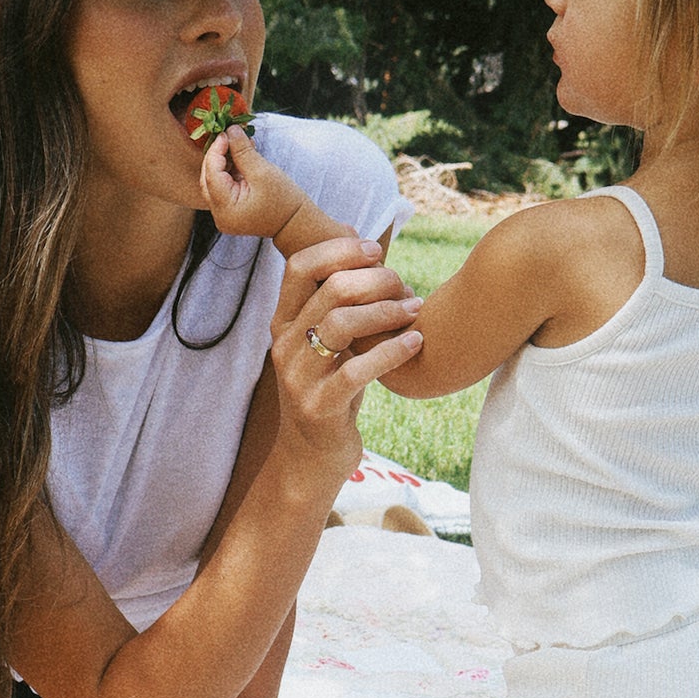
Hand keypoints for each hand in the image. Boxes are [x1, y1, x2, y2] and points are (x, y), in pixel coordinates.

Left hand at [201, 125, 308, 241]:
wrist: (296, 224)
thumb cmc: (284, 200)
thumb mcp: (262, 172)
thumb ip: (243, 151)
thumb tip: (230, 130)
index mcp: (226, 209)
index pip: (211, 174)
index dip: (215, 151)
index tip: (225, 133)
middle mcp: (219, 216)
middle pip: (208, 179)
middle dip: (217, 156)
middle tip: (229, 137)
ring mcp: (223, 215)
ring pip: (214, 182)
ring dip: (223, 162)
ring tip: (238, 145)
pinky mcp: (230, 211)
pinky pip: (223, 188)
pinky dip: (229, 172)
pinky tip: (240, 158)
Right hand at [267, 237, 423, 491]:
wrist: (312, 457)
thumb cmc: (332, 389)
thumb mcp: (330, 341)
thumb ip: (338, 299)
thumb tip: (360, 239)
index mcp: (283, 322)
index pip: (300, 266)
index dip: (340, 250)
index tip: (377, 252)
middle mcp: (284, 345)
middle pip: (330, 289)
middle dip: (376, 281)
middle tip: (406, 288)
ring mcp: (298, 378)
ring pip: (342, 324)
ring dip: (387, 312)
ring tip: (414, 311)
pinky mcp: (319, 407)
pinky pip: (357, 370)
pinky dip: (392, 351)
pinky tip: (415, 342)